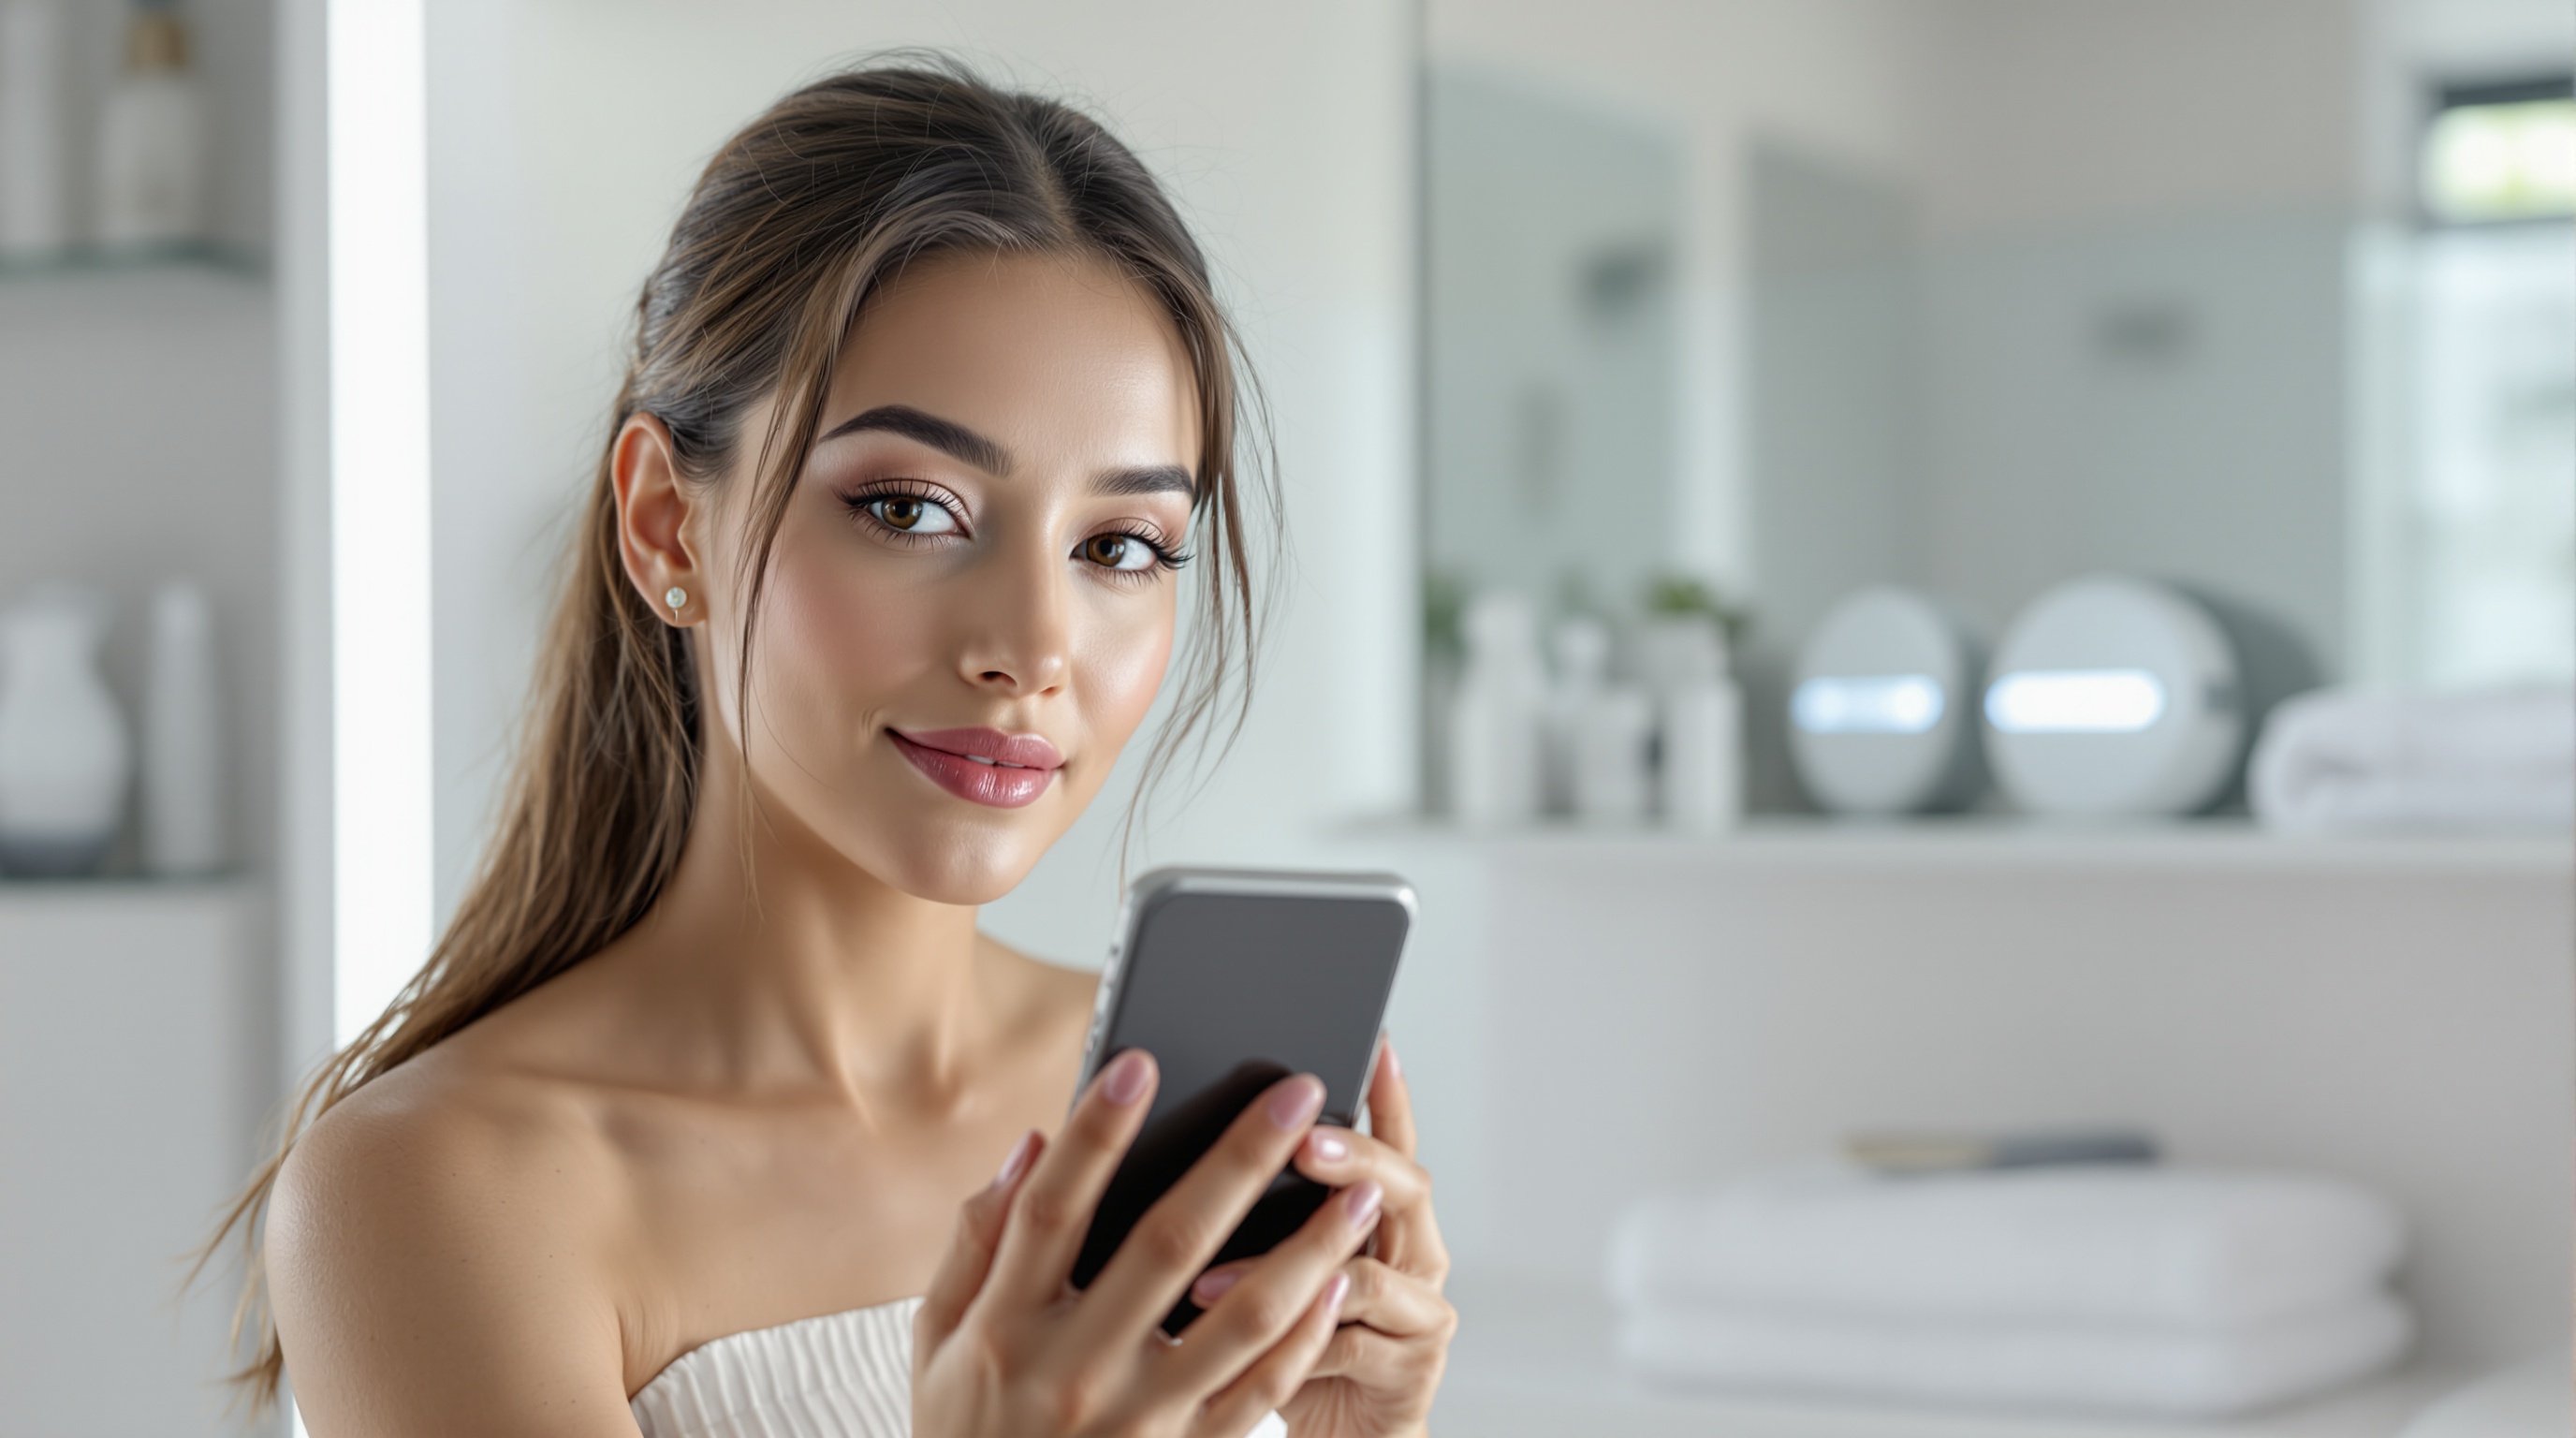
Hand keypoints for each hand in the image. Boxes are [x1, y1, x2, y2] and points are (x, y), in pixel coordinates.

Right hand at [914, 1050, 1377, 1437]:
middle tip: (1296, 1092)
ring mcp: (1140, 1419)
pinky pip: (1261, 1390)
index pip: (1052, 1210)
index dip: (1096, 1133)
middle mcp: (1076, 1370)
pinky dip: (1304, 1331)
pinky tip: (1337, 1278)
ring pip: (1243, 1317)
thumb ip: (976, 1243)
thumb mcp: (939, 1343)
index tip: (1141, 1063)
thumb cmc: (970, 1430)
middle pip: (1168, 1243)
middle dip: (1239, 1159)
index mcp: (1005, 1329)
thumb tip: (1033, 1147)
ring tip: (1359, 1188)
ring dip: (1310, 1245)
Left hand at [1187, 1042, 1453, 1437]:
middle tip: (1302, 1143)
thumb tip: (1175, 1147)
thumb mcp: (1269, 1262)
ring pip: (1372, 1268)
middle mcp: (1414, 1250)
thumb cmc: (1289, 1340)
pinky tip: (1238, 1327)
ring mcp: (1418, 1308)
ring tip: (1219, 1265)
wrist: (1341, 1434)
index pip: (1391, 1137)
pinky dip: (1294, 1332)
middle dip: (1353, 1157)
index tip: (1372, 1043)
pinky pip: (1351, 1339)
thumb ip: (1251, 1208)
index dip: (1388, 1093)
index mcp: (1382, 1213)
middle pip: (1402, 1185)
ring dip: (1298, 1258)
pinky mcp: (1409, 1365)